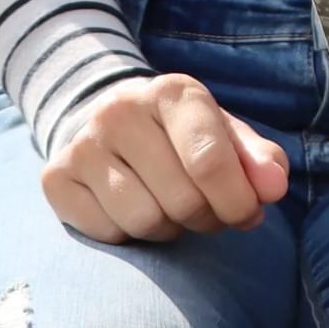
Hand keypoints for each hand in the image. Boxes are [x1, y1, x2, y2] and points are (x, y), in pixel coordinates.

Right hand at [39, 72, 290, 242]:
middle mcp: (120, 111)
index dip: (236, 200)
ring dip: (169, 229)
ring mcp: (82, 144)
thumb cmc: (180, 134)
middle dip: (207, 217)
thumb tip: (273, 187)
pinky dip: (130, 235)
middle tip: (209, 211)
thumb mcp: (225, 134)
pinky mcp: (55, 178)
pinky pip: (107, 233)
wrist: (107, 121)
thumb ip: (258, 160)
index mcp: (172, 91)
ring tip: (170, 207)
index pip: (210, 160)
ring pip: (144, 221)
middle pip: (182, 199)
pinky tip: (132, 209)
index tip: (248, 214)